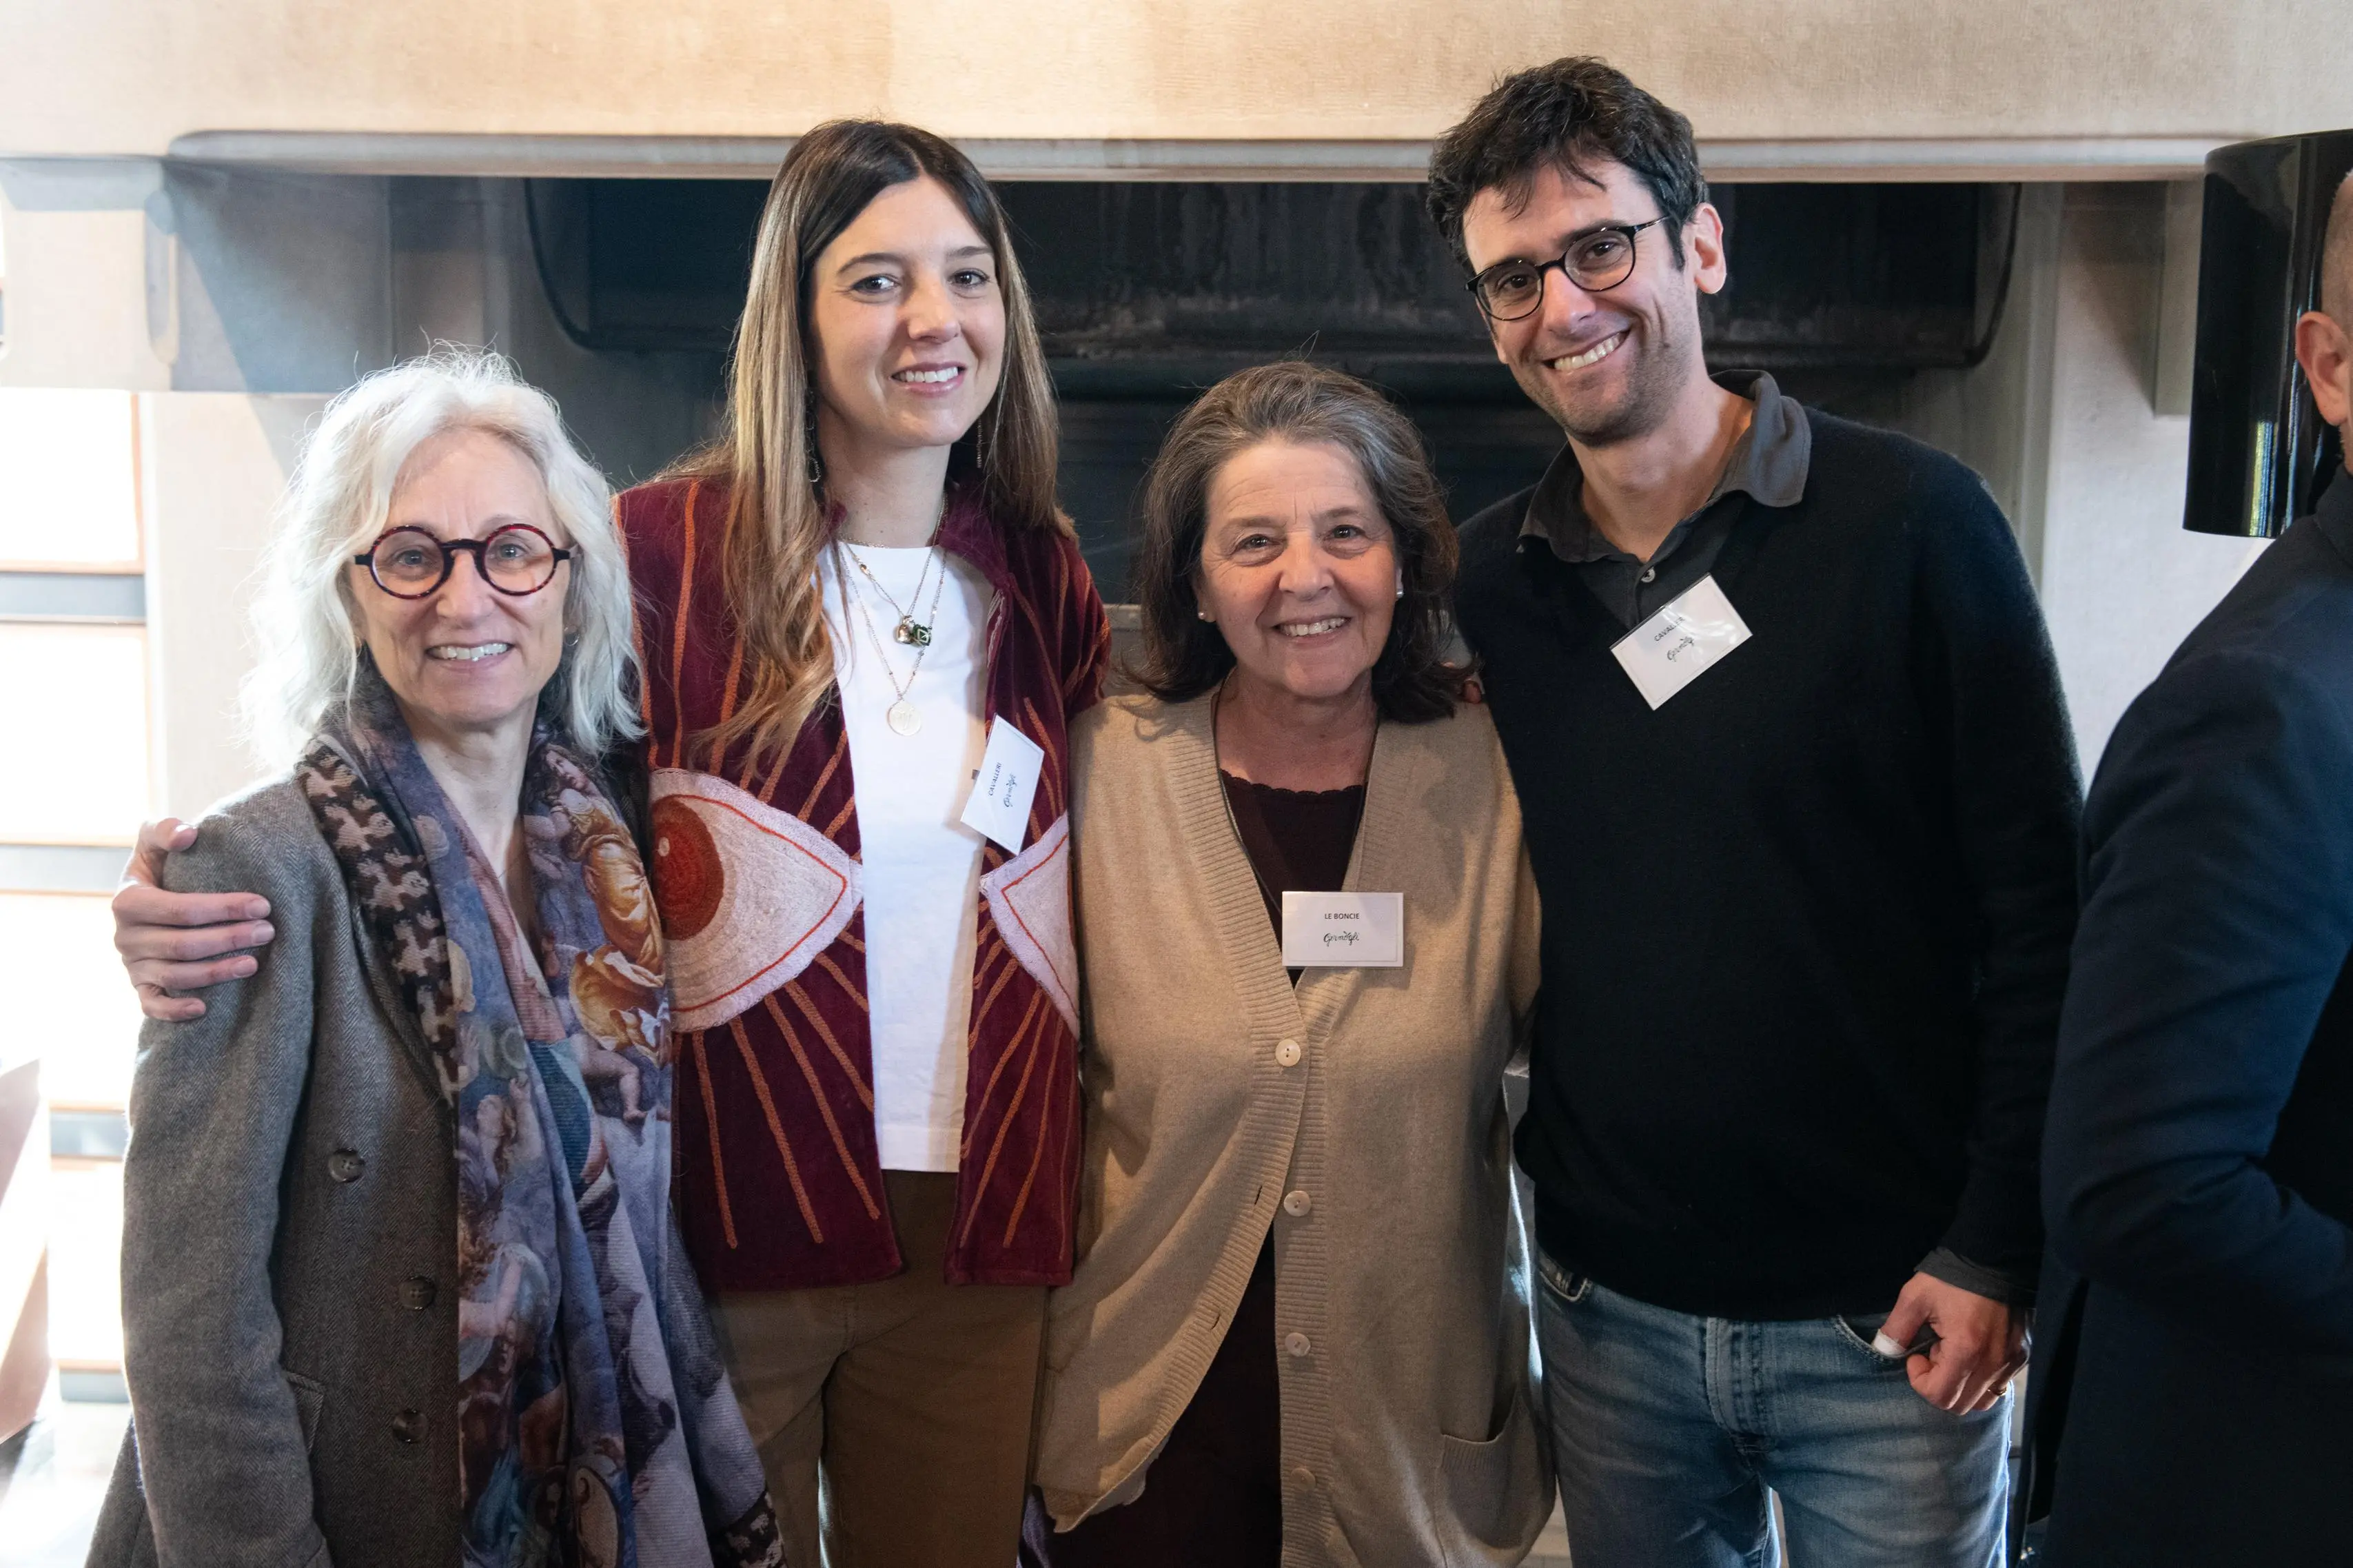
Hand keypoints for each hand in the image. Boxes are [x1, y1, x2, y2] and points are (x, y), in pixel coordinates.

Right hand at [112, 817, 275, 1021]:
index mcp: (128, 901)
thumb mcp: (154, 841)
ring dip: (216, 972)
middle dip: (229, 938)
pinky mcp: (140, 987)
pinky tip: (204, 1009)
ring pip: (176, 976)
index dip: (223, 909)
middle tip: (268, 931)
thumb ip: (165, 829)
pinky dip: (174, 1011)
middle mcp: (125, 937)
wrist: (146, 894)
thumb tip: (188, 835)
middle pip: (183, 945)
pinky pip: (152, 1005)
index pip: (180, 909)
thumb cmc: (160, 865)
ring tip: (254, 963)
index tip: (263, 904)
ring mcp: (132, 965)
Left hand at [1876, 1272, 2026, 1414]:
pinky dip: (1979, 1381)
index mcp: (1966, 1350)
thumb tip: (1884, 1351)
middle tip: (1933, 1353)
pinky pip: (1998, 1387)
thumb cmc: (1952, 1277)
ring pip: (1981, 1401)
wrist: (1995, 1259)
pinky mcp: (2021, 1358)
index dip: (1919, 1381)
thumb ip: (1897, 1329)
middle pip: (1959, 1405)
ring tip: (1952, 1354)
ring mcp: (2011, 1363)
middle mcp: (1993, 1364)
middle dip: (1938, 1385)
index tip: (1916, 1356)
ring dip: (1960, 1387)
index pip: (1940, 1396)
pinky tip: (1971, 1353)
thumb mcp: (1915, 1297)